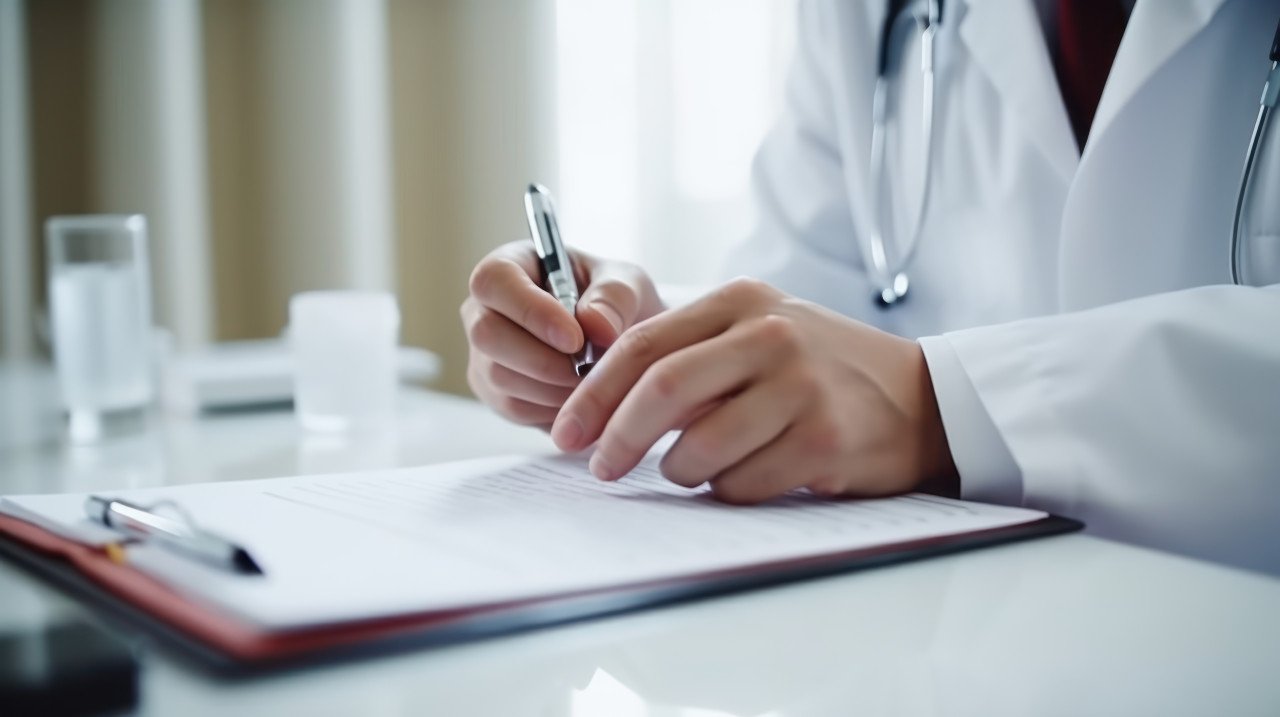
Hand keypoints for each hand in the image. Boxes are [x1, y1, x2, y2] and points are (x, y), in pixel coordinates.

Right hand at [461, 241, 663, 427]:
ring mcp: (483, 353)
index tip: (575, 338)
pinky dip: (552, 408)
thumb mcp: (628, 284)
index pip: (494, 280)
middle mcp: (485, 308)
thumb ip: (615, 296)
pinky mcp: (494, 392)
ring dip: (553, 387)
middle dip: (543, 359)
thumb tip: (594, 324)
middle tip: (589, 368)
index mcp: (510, 265)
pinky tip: (580, 396)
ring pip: (500, 377)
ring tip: (593, 382)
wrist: (619, 341)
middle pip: (487, 334)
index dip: (530, 310)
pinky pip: (514, 407)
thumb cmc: (614, 301)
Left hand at [550, 278, 957, 502]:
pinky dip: (727, 492)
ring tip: (694, 470)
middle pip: (663, 389)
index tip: (567, 432)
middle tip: (600, 468)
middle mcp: (771, 334)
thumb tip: (602, 407)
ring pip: (698, 448)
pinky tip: (750, 476)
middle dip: (617, 437)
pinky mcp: (823, 439)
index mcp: (743, 301)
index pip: (644, 344)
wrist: (921, 398)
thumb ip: (691, 355)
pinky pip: (740, 484)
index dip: (594, 393)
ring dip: (680, 473)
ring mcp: (801, 386)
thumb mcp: (759, 335)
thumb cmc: (821, 370)